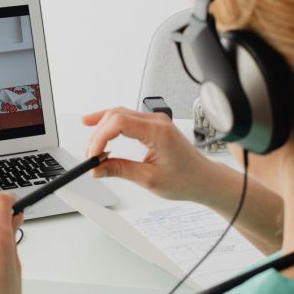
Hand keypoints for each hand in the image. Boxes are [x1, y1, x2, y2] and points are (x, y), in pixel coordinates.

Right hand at [83, 107, 223, 202]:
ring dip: (102, 128)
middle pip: (116, 116)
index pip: (119, 123)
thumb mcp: (149, 179)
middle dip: (98, 134)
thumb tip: (97, 168)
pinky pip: (127, 118)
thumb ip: (120, 170)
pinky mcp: (153, 125)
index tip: (92, 154)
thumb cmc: (185, 179)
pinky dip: (111, 124)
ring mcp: (155, 121)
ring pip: (120, 114)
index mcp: (158, 132)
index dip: (100, 137)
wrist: (203, 179)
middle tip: (90, 156)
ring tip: (91, 147)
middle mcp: (157, 121)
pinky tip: (97, 125)